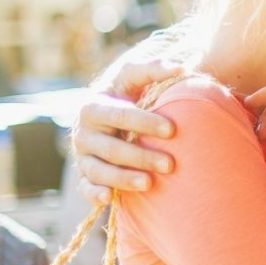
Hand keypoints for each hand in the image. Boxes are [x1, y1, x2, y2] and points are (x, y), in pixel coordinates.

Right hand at [71, 58, 181, 203]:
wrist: (109, 112)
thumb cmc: (126, 92)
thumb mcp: (134, 76)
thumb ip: (154, 68)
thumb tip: (182, 67)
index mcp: (93, 106)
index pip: (120, 115)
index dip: (145, 122)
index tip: (172, 129)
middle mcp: (83, 133)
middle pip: (112, 147)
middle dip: (140, 156)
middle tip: (170, 164)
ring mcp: (83, 156)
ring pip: (99, 170)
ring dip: (123, 178)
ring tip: (150, 184)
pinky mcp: (86, 175)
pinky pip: (85, 188)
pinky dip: (94, 194)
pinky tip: (109, 198)